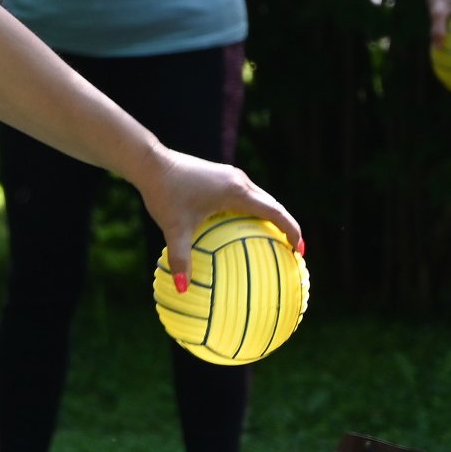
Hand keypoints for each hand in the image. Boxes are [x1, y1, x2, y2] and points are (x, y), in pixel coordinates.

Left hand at [136, 148, 301, 285]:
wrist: (150, 163)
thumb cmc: (164, 193)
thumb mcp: (173, 228)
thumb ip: (180, 258)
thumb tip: (182, 288)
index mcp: (236, 191)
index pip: (275, 212)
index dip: (292, 230)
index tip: (300, 250)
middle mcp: (239, 180)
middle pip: (273, 205)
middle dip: (286, 226)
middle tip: (293, 250)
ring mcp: (230, 176)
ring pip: (260, 198)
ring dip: (270, 217)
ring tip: (275, 240)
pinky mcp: (220, 176)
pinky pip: (245, 196)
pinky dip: (253, 212)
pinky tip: (243, 229)